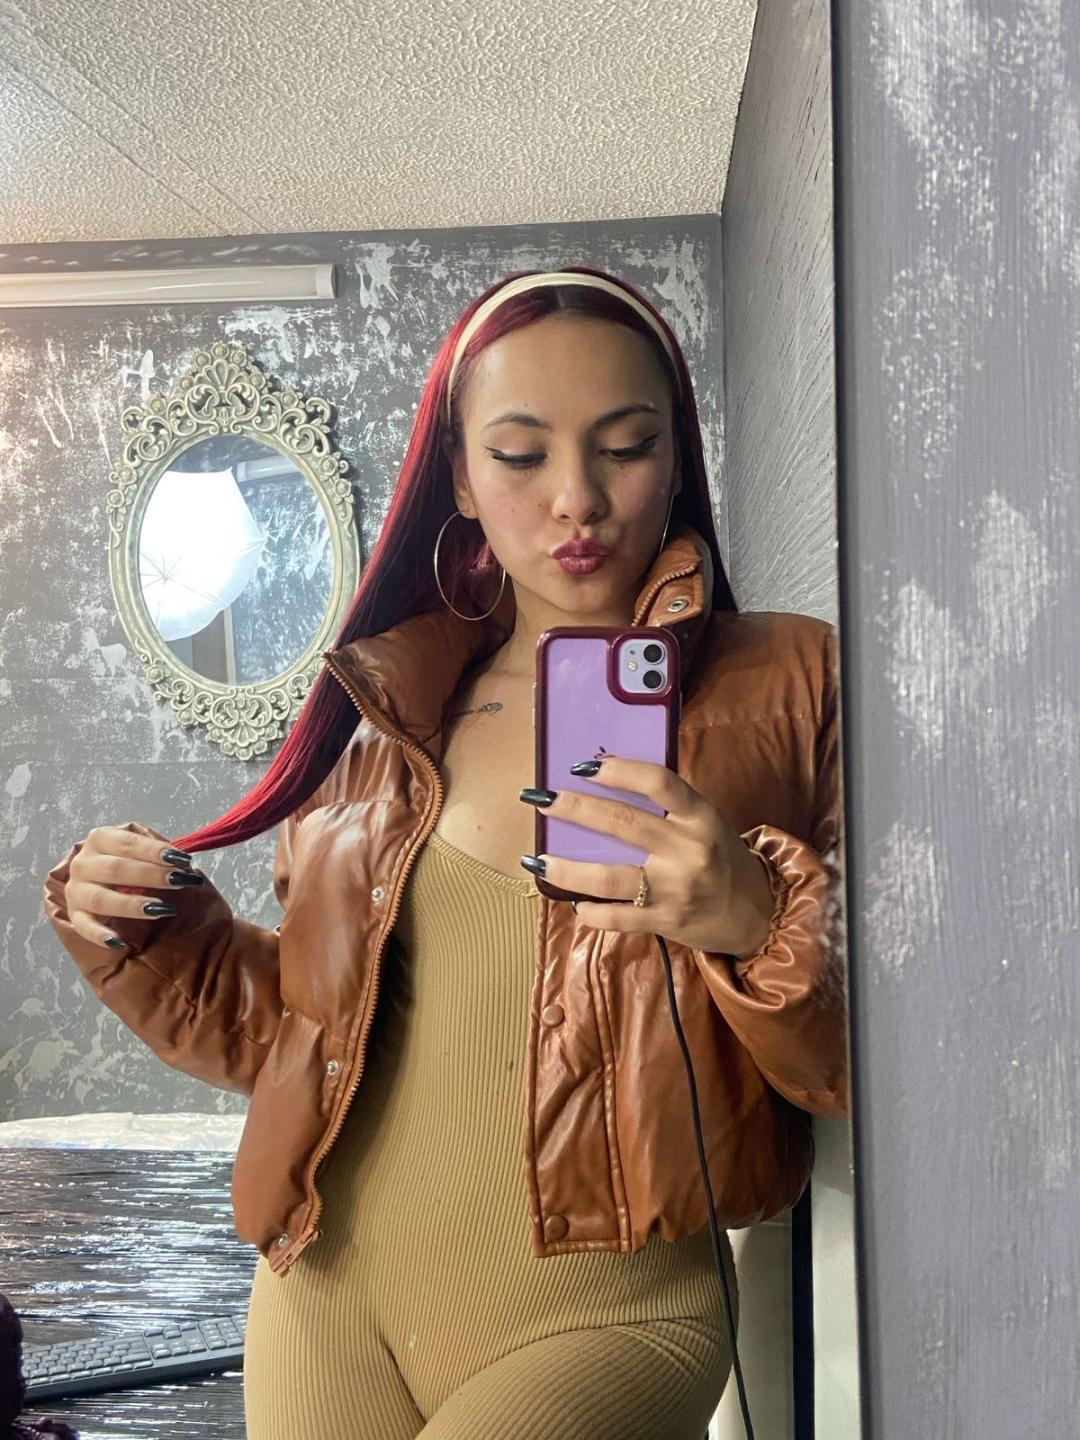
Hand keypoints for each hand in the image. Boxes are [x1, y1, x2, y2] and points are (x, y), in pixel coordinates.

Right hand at [64, 825, 204, 950]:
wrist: (108, 879)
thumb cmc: (133, 861)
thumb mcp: (143, 849)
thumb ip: (158, 851)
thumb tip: (181, 859)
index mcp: (100, 839)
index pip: (127, 843)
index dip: (153, 851)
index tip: (180, 859)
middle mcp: (83, 863)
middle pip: (115, 869)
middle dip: (150, 875)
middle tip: (178, 880)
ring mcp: (76, 890)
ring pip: (101, 899)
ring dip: (132, 905)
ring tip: (163, 909)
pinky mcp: (75, 915)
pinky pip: (85, 928)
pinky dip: (101, 936)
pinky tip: (121, 943)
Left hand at [518, 755, 776, 958]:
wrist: (755, 914)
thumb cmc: (720, 858)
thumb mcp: (704, 823)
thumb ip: (666, 807)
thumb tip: (602, 779)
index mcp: (701, 817)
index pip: (659, 782)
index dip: (618, 770)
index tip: (582, 765)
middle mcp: (689, 851)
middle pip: (623, 824)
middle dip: (574, 809)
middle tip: (540, 799)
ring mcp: (675, 890)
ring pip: (609, 877)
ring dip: (566, 869)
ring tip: (536, 861)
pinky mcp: (665, 922)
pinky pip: (616, 918)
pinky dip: (589, 910)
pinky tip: (573, 902)